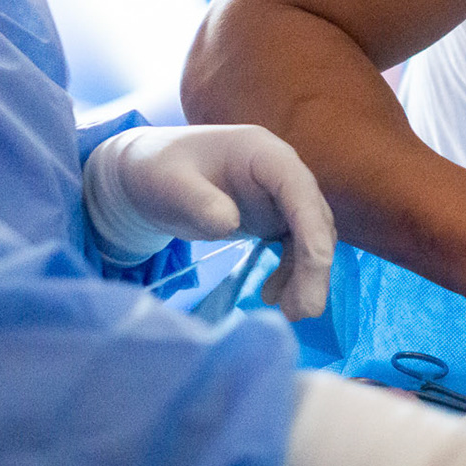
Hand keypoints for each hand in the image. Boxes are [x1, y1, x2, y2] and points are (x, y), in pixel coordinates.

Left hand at [83, 124, 336, 319]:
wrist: (148, 175)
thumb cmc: (158, 171)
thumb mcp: (169, 183)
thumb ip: (198, 201)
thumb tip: (229, 223)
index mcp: (261, 152)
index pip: (299, 187)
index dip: (312, 224)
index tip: (317, 263)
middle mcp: (279, 171)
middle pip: (312, 216)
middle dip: (315, 263)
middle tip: (305, 310)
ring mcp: (278, 196)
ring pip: (310, 235)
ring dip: (306, 274)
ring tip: (291, 313)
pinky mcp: (272, 217)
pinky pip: (294, 247)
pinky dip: (290, 274)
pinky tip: (273, 296)